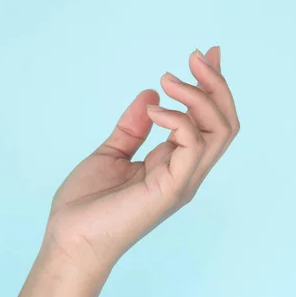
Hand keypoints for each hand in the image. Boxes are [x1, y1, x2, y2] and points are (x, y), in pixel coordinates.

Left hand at [43, 47, 239, 276]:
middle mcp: (185, 172)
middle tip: (196, 55)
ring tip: (169, 78)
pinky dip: (178, 118)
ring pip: (219, 131)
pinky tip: (154, 111)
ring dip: (199, 95)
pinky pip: (193, 144)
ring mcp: (182, 182)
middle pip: (224, 123)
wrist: (70, 241)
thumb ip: (133, 128)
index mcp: (173, 165)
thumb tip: (150, 95)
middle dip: (215, 84)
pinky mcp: (171, 189)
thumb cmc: (87, 205)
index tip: (207, 55)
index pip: (208, 123)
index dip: (212, 87)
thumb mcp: (112, 153)